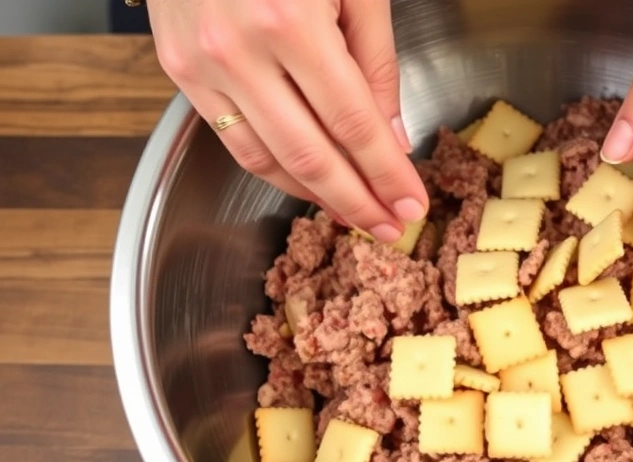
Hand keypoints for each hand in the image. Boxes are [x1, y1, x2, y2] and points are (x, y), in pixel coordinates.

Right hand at [147, 0, 427, 242]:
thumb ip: (375, 63)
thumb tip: (392, 137)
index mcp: (291, 21)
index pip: (352, 123)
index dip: (385, 172)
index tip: (412, 203)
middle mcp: (239, 49)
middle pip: (310, 154)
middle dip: (357, 200)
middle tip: (390, 226)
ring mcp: (201, 62)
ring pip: (265, 157)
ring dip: (315, 195)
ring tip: (354, 214)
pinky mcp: (178, 69)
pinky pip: (232, 137)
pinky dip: (274, 168)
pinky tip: (307, 182)